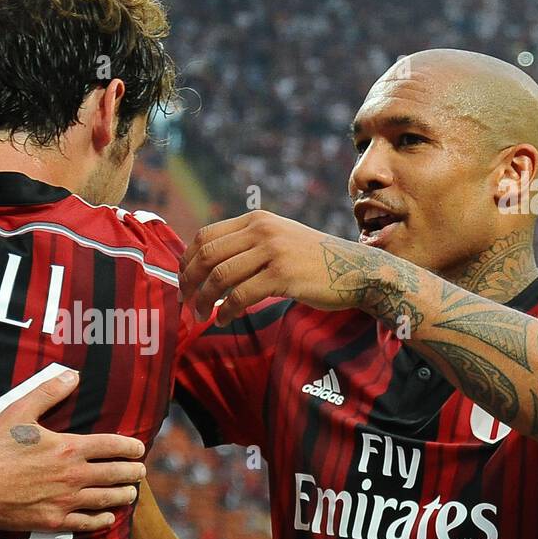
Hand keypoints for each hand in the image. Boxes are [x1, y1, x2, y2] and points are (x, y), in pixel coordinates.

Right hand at [0, 370, 145, 533]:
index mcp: (68, 448)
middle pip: (114, 474)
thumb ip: (48, 393)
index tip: (139, 449)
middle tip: (141, 472)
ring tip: (131, 493)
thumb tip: (72, 375)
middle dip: (132, 472)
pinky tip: (108, 519)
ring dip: (122, 495)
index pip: (111, 446)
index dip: (129, 447)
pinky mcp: (52, 521)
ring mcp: (64, 501)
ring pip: (105, 500)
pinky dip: (101, 521)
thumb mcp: (18, 412)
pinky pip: (85, 523)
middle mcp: (73, 476)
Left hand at [180, 211, 378, 323]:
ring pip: (220, 276)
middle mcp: (262, 230)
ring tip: (202, 315)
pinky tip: (224, 319)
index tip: (182, 282)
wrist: (354, 269)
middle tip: (186, 303)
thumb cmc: (312, 260)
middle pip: (207, 255)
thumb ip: (247, 245)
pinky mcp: (282, 275)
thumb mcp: (278, 239)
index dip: (187, 261)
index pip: (206, 236)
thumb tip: (207, 265)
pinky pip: (241, 295)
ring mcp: (272, 251)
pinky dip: (226, 310)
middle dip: (189, 282)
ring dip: (204, 300)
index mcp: (256, 219)